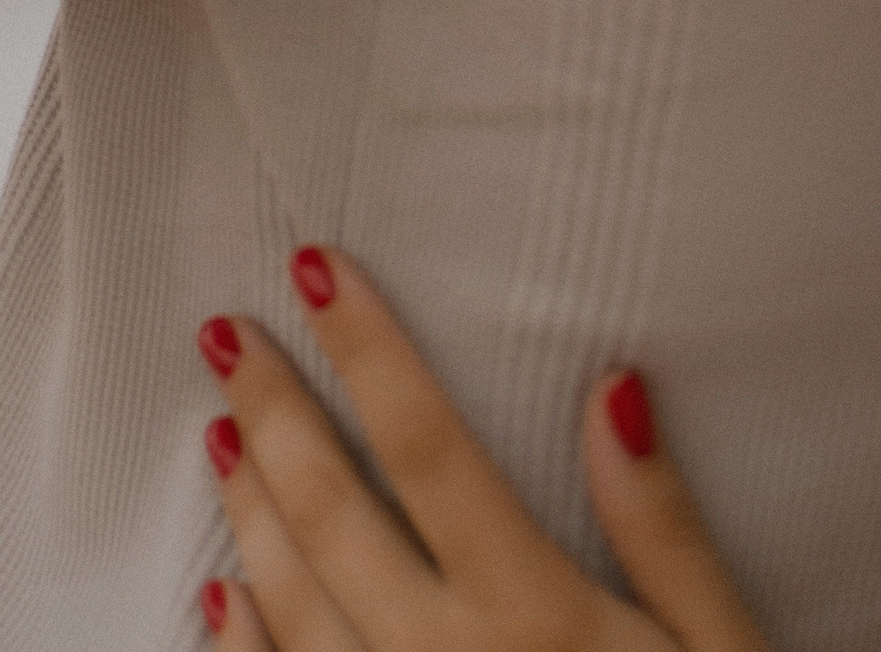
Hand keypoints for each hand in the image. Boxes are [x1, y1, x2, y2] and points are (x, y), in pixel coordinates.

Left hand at [195, 250, 770, 651]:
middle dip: (272, 409)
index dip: (367, 350)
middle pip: (334, 511)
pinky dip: (243, 647)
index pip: (428, 446)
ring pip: (291, 604)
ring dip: (247, 511)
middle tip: (220, 331)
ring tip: (215, 432)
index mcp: (535, 615)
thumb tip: (614, 384)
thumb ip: (665, 527)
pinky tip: (219, 597)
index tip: (315, 267)